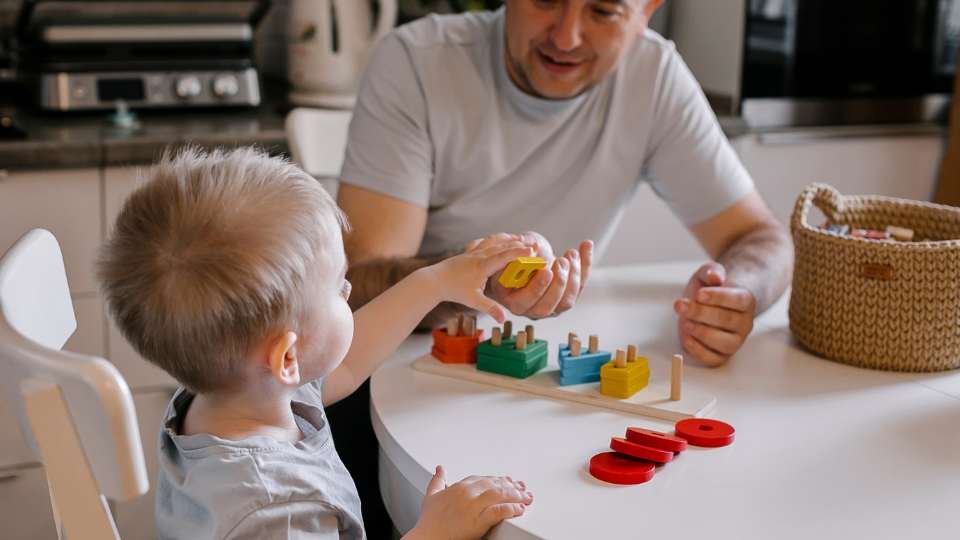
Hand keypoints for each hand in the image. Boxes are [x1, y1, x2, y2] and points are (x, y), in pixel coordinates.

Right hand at [406, 466, 532, 539]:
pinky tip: (520, 509)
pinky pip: (499, 511)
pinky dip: (512, 509)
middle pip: (495, 485)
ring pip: (500, 495)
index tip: (507, 481)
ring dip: (517, 495)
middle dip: (511, 486)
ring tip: (527, 497)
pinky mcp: (478, 520)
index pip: (483, 479)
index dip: (497, 479)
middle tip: (523, 488)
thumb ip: (437, 481)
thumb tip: (440, 469)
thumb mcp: (430, 496)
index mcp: (459, 487)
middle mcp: (467, 493)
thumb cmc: (429, 521)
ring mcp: (473, 506)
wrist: (427, 538)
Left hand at [424, 241, 533, 322]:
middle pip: (502, 246)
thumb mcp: (473, 301)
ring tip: (520, 239)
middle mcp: (479, 255)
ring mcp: (473, 251)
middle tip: (534, 246)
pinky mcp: (468, 252)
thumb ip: (490, 308)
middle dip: (519, 245)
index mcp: (482, 266)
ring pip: (494, 240)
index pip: (504, 257)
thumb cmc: (454, 290)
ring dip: (508, 239)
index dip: (519, 253)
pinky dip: (495, 239)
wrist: (434, 281)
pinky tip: (500, 240)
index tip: (532, 250)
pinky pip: (485, 242)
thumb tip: (503, 319)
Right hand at [467, 232, 593, 319]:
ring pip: (568, 299)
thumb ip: (508, 255)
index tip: (546, 269)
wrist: (521, 260)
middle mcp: (535, 309)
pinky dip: (585, 264)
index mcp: (515, 303)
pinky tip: (586, 244)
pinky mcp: (568, 294)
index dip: (538, 287)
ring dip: (574, 275)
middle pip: (552, 305)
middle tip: (561, 260)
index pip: (528, 301)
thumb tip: (526, 248)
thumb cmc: (507, 261)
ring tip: (571, 253)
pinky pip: (581, 284)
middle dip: (559, 283)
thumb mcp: (502, 258)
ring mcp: (553, 305)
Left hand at [673, 262, 756, 365]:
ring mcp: (735, 341)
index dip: (718, 297)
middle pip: (728, 321)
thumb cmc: (710, 288)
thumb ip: (711, 271)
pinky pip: (713, 359)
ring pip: (725, 343)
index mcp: (746, 300)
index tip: (698, 294)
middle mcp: (745, 323)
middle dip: (701, 313)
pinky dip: (698, 350)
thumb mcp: (708, 273)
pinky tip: (686, 336)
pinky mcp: (722, 355)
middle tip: (681, 305)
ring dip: (701, 332)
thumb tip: (715, 277)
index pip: (738, 300)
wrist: (708, 304)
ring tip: (685, 322)